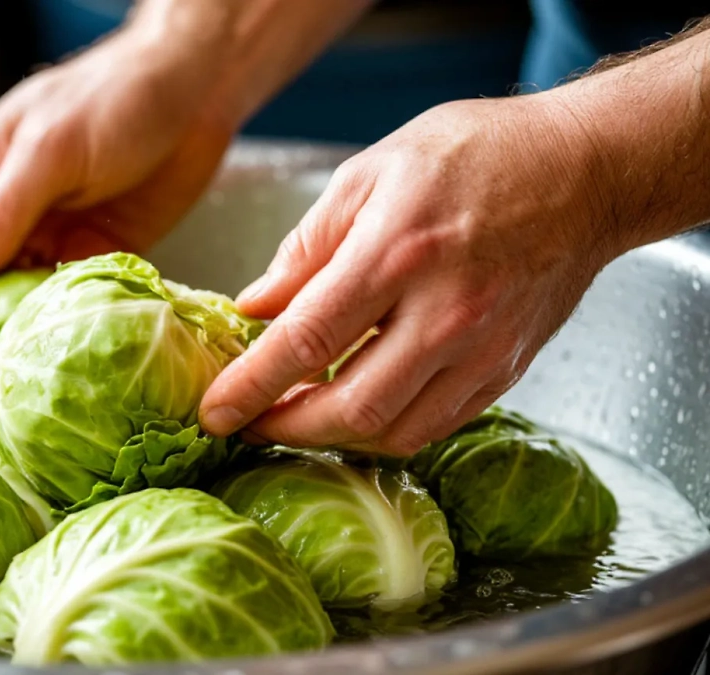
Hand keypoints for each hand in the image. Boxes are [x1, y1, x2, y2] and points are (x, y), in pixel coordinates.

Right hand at [0, 26, 235, 331]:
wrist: (195, 94)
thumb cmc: (113, 99)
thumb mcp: (48, 151)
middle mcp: (5, 211)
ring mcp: (48, 235)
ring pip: (16, 293)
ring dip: (16, 325)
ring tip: (15, 366)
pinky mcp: (92, 254)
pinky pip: (65, 298)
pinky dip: (62, 320)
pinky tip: (63, 346)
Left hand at [199, 94, 620, 455]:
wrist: (584, 170)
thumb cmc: (474, 156)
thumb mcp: (370, 173)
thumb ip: (306, 247)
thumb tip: (255, 306)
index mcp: (398, 252)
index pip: (306, 341)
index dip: (250, 387)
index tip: (213, 412)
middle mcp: (445, 312)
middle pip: (350, 408)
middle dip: (286, 429)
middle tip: (248, 423)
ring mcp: (482, 349)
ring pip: (394, 432)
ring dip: (333, 439)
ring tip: (294, 418)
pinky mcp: (506, 369)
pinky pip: (435, 426)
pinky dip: (384, 430)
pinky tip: (353, 410)